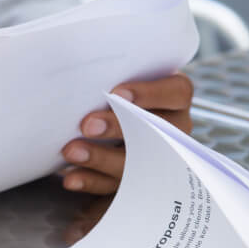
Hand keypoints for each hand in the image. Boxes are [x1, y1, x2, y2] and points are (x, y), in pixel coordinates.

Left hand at [60, 73, 193, 194]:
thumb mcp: (122, 76)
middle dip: (118, 129)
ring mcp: (159, 159)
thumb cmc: (119, 89)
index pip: (176, 93)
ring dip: (101, 158)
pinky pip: (117, 187)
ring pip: (136, 163)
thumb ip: (113, 74)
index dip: (148, 94)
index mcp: (176, 98)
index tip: (116, 93)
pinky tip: (72, 177)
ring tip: (71, 151)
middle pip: (154, 131)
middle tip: (87, 125)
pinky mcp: (138, 181)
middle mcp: (174, 130)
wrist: (118, 117)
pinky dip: (92, 182)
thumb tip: (77, 60)